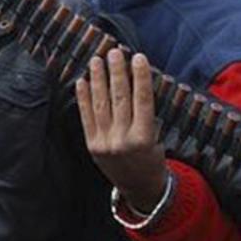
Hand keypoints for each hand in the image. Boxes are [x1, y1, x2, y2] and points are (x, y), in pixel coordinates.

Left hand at [75, 49, 167, 209]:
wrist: (139, 188)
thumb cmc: (152, 158)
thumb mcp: (158, 137)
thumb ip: (146, 113)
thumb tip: (136, 79)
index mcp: (144, 138)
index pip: (143, 100)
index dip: (140, 76)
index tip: (138, 57)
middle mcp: (123, 140)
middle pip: (119, 99)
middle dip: (116, 73)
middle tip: (114, 52)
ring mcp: (105, 142)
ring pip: (101, 104)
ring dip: (98, 80)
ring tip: (97, 60)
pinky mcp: (92, 145)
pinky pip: (86, 117)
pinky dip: (83, 98)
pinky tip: (82, 81)